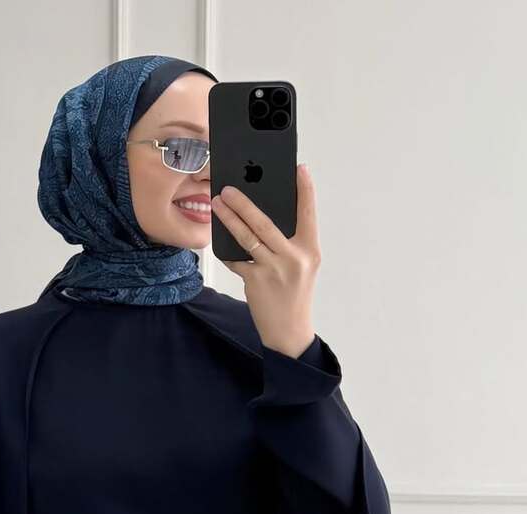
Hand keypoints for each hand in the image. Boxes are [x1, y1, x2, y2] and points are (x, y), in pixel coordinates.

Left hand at [211, 162, 319, 357]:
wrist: (289, 331)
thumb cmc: (294, 295)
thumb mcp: (302, 266)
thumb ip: (290, 243)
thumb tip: (265, 217)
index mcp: (309, 250)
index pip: (308, 214)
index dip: (305, 190)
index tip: (299, 169)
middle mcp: (293, 258)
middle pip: (265, 222)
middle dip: (245, 202)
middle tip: (228, 189)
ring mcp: (274, 269)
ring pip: (247, 237)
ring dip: (229, 218)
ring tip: (217, 205)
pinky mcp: (256, 281)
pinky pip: (237, 259)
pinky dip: (226, 250)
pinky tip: (218, 241)